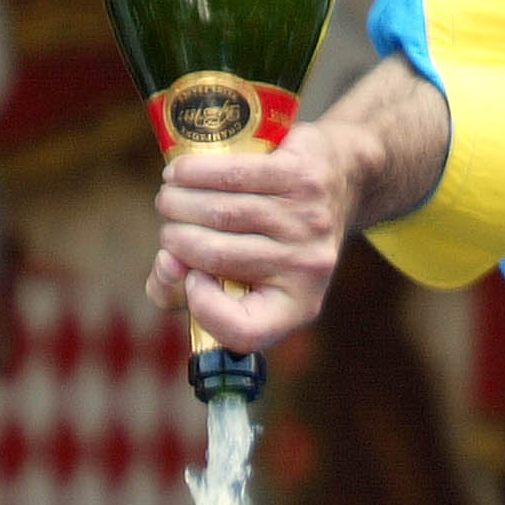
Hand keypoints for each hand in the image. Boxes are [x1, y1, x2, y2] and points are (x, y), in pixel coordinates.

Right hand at [146, 125, 364, 352]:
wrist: (337, 181)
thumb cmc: (272, 237)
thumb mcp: (245, 275)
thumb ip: (188, 288)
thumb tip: (167, 265)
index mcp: (297, 307)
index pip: (245, 332)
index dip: (204, 309)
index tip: (191, 280)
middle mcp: (308, 268)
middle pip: (216, 258)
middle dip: (175, 240)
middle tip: (168, 229)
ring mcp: (308, 222)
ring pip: (220, 213)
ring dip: (178, 204)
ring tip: (168, 200)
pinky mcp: (302, 178)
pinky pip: (232, 175)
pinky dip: (193, 173)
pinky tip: (178, 174)